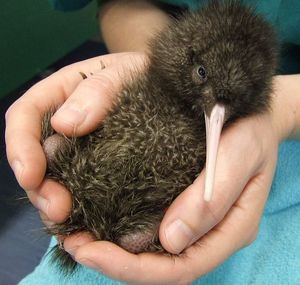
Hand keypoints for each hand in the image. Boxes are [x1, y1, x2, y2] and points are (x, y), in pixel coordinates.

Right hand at [5, 52, 146, 223]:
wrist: (164, 89)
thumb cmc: (140, 74)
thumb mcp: (122, 73)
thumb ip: (96, 92)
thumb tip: (64, 124)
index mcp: (60, 95)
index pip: (25, 117)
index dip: (21, 148)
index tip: (31, 175)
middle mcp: (64, 126)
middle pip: (37, 158)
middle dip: (41, 188)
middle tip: (59, 209)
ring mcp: (80, 151)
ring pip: (56, 182)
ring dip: (59, 207)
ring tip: (74, 227)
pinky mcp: (98, 171)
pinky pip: (83, 192)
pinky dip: (82, 211)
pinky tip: (91, 226)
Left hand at [62, 112, 278, 284]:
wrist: (251, 117)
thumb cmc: (251, 131)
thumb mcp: (240, 154)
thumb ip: (213, 197)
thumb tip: (170, 240)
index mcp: (230, 228)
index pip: (180, 266)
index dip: (134, 268)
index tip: (91, 251)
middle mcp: (209, 232)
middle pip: (161, 265)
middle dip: (115, 261)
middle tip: (73, 243)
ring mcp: (195, 220)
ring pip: (153, 250)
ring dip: (114, 247)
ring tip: (77, 233)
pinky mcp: (181, 203)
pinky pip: (151, 226)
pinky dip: (123, 227)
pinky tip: (99, 214)